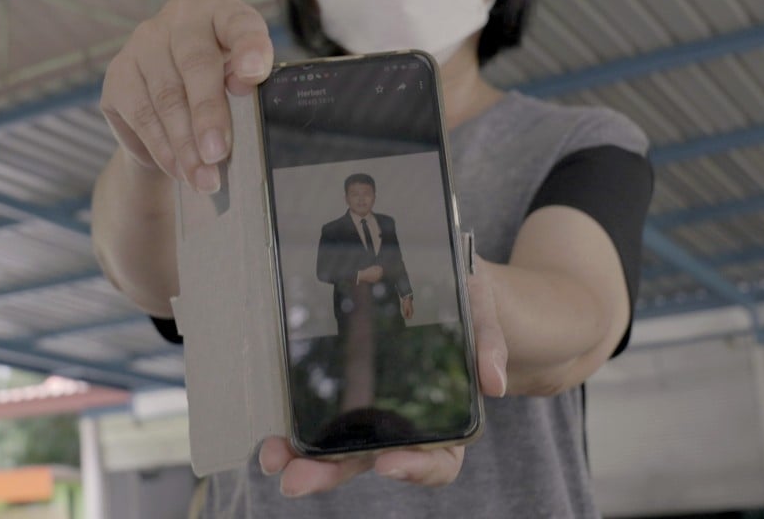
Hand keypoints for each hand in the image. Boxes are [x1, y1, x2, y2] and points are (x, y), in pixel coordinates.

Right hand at [100, 0, 273, 192]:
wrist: (173, 114)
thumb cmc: (221, 95)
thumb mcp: (242, 89)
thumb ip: (245, 89)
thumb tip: (243, 94)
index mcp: (223, 13)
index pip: (239, 22)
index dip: (249, 47)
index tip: (254, 75)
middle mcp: (182, 18)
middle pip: (196, 63)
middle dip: (209, 114)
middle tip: (218, 154)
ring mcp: (145, 41)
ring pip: (167, 96)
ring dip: (186, 144)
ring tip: (204, 178)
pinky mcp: (119, 72)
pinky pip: (141, 114)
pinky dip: (163, 148)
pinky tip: (179, 169)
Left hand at [259, 258, 506, 496]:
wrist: (449, 284)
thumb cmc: (472, 306)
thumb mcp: (485, 314)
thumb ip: (490, 343)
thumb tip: (492, 383)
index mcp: (451, 422)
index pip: (438, 462)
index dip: (416, 469)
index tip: (388, 464)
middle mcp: (407, 427)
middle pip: (373, 462)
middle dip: (331, 474)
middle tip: (296, 480)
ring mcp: (374, 413)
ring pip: (339, 450)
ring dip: (302, 458)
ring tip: (271, 457)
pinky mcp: (348, 392)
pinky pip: (323, 418)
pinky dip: (296, 427)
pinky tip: (273, 428)